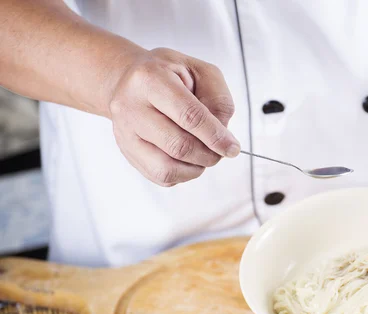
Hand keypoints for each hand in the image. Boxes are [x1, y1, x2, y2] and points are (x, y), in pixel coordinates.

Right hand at [108, 48, 239, 185]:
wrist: (128, 79)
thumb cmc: (169, 74)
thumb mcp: (201, 71)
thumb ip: (219, 100)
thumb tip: (222, 137)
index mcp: (149, 79)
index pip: (189, 116)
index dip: (215, 136)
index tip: (232, 148)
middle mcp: (130, 107)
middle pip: (178, 146)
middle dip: (208, 154)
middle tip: (220, 151)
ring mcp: (124, 133)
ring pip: (166, 168)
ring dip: (195, 168)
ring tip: (204, 154)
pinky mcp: (126, 151)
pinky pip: (160, 176)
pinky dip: (182, 174)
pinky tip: (188, 159)